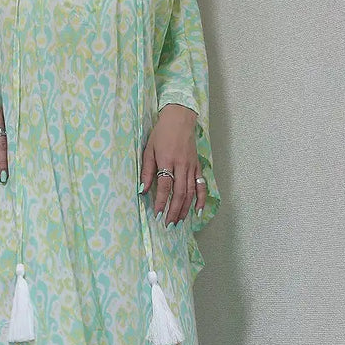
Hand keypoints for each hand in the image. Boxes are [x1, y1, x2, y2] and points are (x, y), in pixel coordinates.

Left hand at [140, 104, 203, 224]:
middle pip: (179, 192)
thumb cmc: (161, 133)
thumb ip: (146, 171)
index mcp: (167, 160)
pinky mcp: (197, 165)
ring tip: (179, 222)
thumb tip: (142, 190)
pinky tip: (198, 210)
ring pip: (191, 191)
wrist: (179, 119)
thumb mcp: (149, 149)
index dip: (162, 201)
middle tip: (169, 224)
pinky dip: (201, 198)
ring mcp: (191, 166)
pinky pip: (201, 184)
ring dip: (185, 208)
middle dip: (174, 210)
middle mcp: (181, 165)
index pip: (165, 186)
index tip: (158, 214)